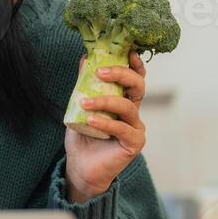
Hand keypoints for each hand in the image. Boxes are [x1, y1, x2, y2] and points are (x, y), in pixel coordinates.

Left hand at [63, 52, 147, 202]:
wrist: (81, 167)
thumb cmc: (83, 136)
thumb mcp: (80, 106)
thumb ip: (84, 85)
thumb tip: (85, 58)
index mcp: (123, 100)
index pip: (135, 78)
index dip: (134, 64)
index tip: (128, 52)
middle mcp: (133, 112)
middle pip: (138, 86)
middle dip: (121, 74)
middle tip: (100, 72)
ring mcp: (135, 127)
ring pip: (128, 106)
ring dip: (105, 101)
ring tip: (85, 102)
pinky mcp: (134, 143)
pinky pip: (122, 128)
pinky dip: (106, 122)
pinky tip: (91, 120)